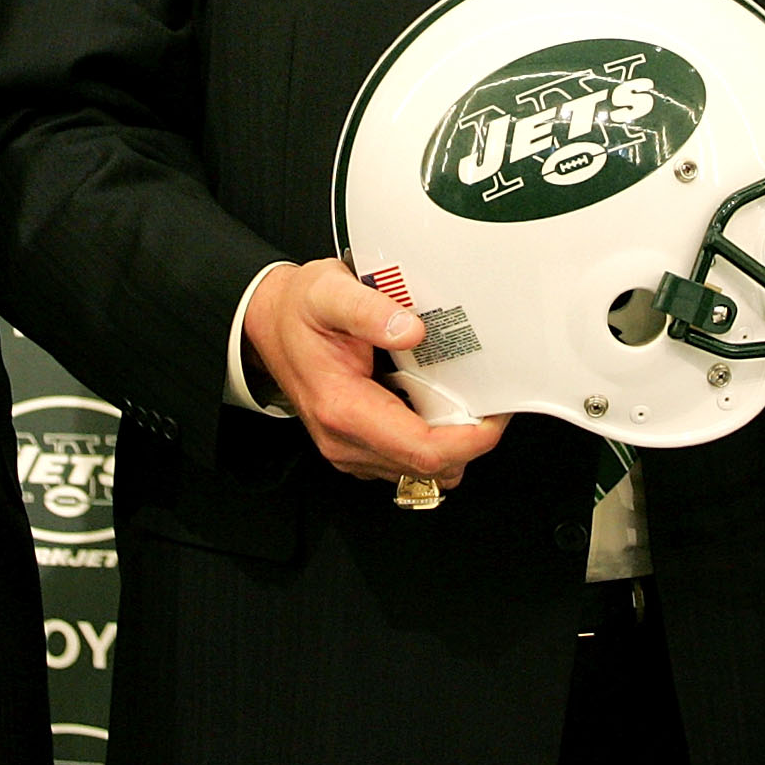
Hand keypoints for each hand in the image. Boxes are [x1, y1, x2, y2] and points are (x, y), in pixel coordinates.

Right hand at [245, 259, 506, 488]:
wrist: (269, 322)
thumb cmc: (299, 309)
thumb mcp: (329, 292)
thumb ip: (369, 310)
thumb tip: (411, 330)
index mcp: (344, 408)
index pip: (423, 451)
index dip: (471, 440)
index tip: (495, 412)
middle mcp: (345, 441)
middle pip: (430, 470)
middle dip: (469, 441)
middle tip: (487, 399)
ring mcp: (350, 450)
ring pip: (422, 473)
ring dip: (452, 444)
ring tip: (463, 400)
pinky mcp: (357, 449)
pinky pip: (407, 464)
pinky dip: (432, 443)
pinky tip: (434, 405)